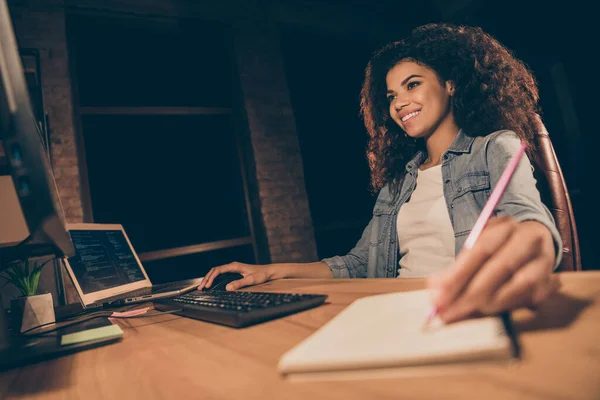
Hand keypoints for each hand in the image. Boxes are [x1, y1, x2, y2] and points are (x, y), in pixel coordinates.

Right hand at [197, 262, 272, 290]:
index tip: (207, 285)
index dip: (211, 278)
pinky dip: (214, 278)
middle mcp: (232, 266)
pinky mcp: (234, 272)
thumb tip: (227, 288)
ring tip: (202, 286)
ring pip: (216, 271)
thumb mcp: (251, 280)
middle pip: (215, 270)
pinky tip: (211, 284)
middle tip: (200, 288)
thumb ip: (240, 284)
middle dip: (207, 278)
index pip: (218, 270)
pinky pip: (220, 274)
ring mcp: (233, 268)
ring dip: (209, 278)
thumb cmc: (261, 275)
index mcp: (235, 266)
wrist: (268, 272)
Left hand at [427, 217, 559, 323]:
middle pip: (500, 267)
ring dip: (492, 302)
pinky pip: (532, 296)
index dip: (458, 275)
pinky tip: (493, 313)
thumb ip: (457, 267)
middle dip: (471, 294)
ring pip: (520, 283)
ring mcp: (543, 259)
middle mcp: (527, 239)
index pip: (479, 250)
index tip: (439, 296)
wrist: (534, 238)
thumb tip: (434, 289)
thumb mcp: (476, 248)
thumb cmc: (497, 247)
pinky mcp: (551, 279)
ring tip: (469, 313)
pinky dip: (511, 306)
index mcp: (504, 227)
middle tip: (450, 312)